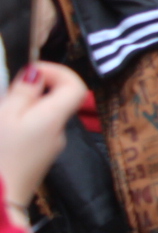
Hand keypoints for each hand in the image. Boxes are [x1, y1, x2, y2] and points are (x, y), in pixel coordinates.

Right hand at [0, 62, 88, 218]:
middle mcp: (58, 133)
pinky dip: (18, 126)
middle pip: (56, 100)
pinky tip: (1, 132)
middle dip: (31, 91)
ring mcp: (47, 150)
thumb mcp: (5, 116)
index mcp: (55, 118)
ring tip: (0, 115)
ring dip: (21, 109)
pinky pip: (32, 134)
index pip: (76, 85)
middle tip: (5, 95)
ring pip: (41, 117)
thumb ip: (23, 93)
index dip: (56, 71)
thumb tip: (37, 73)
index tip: (30, 72)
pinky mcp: (34, 162)